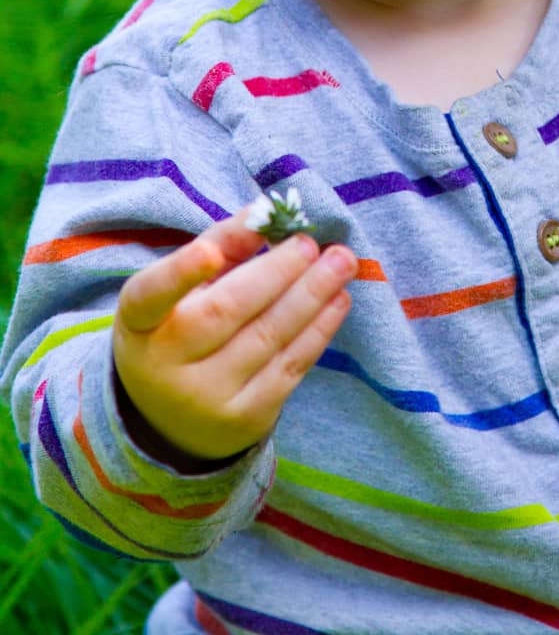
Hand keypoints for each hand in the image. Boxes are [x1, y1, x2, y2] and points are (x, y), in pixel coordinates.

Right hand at [112, 203, 358, 460]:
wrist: (178, 420)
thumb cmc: (182, 328)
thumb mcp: (183, 288)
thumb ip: (221, 245)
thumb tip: (266, 213)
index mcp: (140, 322)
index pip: (151, 295)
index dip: (181, 273)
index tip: (210, 251)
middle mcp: (166, 365)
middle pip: (226, 311)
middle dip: (276, 272)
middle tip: (310, 242)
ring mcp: (207, 397)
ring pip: (267, 337)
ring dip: (312, 295)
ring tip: (342, 262)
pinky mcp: (247, 418)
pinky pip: (290, 367)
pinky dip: (319, 329)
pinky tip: (338, 299)